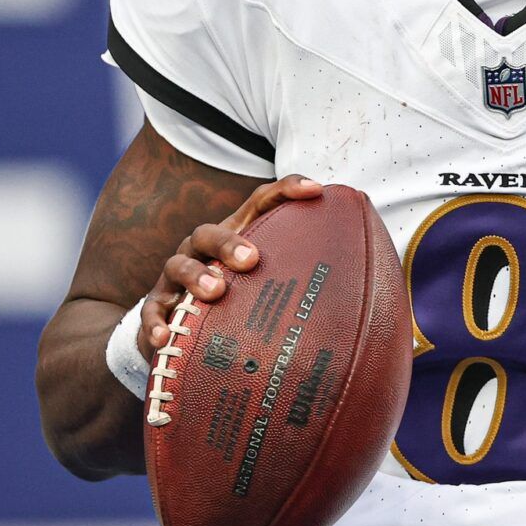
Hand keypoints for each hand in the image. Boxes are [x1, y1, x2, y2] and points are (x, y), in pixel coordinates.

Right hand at [136, 175, 323, 362]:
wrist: (180, 335)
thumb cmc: (239, 303)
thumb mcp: (271, 286)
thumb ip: (306, 277)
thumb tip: (374, 291)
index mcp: (234, 236)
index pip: (260, 204)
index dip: (287, 189)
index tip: (318, 190)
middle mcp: (202, 251)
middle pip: (210, 231)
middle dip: (229, 241)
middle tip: (252, 259)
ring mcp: (175, 279)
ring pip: (178, 265)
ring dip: (196, 276)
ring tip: (216, 292)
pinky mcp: (156, 309)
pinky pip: (151, 312)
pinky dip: (156, 322)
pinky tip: (165, 336)